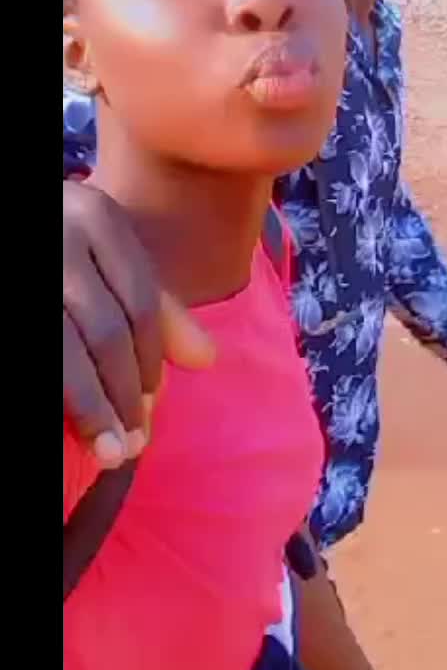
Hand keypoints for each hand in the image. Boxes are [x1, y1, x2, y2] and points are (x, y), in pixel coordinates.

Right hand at [63, 181, 214, 468]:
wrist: (15, 227)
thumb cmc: (63, 246)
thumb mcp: (107, 259)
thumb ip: (156, 308)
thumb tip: (206, 360)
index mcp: (97, 216)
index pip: (140, 303)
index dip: (150, 362)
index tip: (150, 407)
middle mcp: (59, 232)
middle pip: (106, 331)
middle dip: (124, 395)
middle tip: (134, 445)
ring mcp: (36, 270)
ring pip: (67, 351)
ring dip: (91, 409)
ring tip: (111, 453)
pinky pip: (45, 360)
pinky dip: (63, 396)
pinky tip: (69, 426)